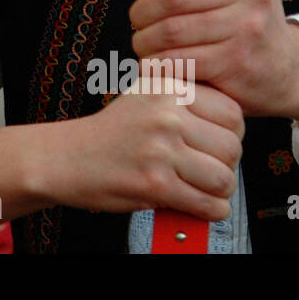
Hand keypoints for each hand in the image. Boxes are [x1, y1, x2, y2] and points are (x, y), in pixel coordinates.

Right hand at [52, 81, 242, 220]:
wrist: (65, 158)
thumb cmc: (108, 133)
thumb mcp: (145, 98)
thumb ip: (186, 103)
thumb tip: (233, 129)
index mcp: (167, 88)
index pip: (232, 113)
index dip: (233, 134)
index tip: (219, 144)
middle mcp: (166, 115)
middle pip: (232, 147)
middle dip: (227, 164)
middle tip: (210, 169)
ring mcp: (161, 150)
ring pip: (224, 178)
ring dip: (219, 191)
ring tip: (203, 188)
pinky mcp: (155, 184)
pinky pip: (207, 204)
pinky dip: (210, 211)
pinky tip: (197, 204)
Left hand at [120, 0, 298, 122]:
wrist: (284, 68)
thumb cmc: (237, 18)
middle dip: (142, 11)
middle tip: (139, 22)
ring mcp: (248, 27)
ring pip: (170, 30)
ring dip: (144, 40)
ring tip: (145, 42)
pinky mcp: (236, 63)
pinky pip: (178, 61)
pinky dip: (157, 64)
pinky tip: (158, 62)